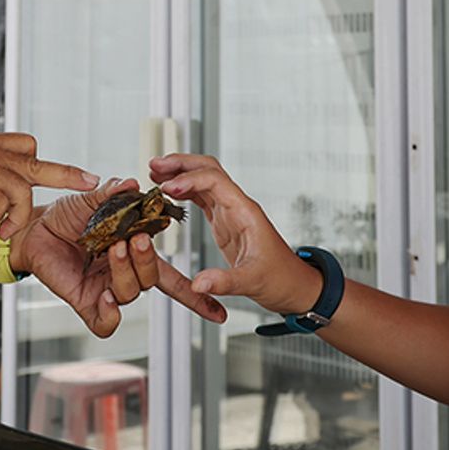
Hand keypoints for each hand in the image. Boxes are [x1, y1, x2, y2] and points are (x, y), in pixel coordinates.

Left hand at [12, 178, 227, 336]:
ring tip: (113, 248)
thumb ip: (113, 192)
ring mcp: (107, 290)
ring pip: (132, 293)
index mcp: (135, 253)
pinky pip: (106, 322)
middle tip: (134, 238)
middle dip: (148, 260)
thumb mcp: (91, 199)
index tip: (220, 312)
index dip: (196, 296)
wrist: (33, 230)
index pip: (173, 278)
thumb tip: (132, 182)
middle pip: (153, 279)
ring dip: (127, 271)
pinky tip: (105, 297)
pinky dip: (109, 314)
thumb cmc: (67, 216)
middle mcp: (125, 274)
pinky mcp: (86, 303)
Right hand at [149, 154, 321, 315]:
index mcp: (245, 212)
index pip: (215, 181)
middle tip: (154, 166)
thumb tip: (198, 284)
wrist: (293, 285)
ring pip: (203, 180)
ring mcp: (230, 212)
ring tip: (155, 174)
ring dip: (180, 173)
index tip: (167, 187)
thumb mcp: (252, 282)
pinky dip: (184, 191)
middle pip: (208, 170)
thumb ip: (224, 281)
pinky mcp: (224, 222)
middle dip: (181, 164)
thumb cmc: (280, 279)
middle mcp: (237, 206)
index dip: (189, 180)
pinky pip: (202, 198)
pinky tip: (168, 193)